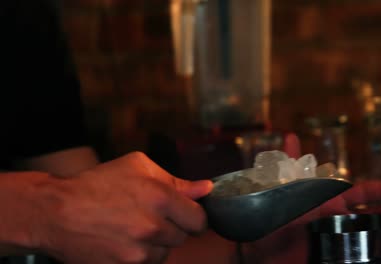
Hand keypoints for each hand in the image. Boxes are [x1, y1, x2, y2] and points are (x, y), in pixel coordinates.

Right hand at [35, 152, 212, 263]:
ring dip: (157, 243)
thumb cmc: (97, 183)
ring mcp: (138, 252)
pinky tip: (125, 241)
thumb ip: (177, 181)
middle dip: (173, 227)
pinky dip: (141, 256)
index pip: (200, 219)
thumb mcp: (138, 167)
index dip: (195, 216)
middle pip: (183, 237)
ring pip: (165, 252)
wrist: (56, 212)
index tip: (187, 214)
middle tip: (151, 217)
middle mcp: (152, 227)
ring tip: (134, 228)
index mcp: (160, 198)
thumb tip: (206, 189)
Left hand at [241, 134, 380, 263]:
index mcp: (330, 201)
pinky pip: (368, 253)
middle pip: (375, 215)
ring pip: (376, 235)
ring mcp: (341, 239)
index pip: (362, 192)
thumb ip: (289, 163)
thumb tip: (290, 135)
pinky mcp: (341, 254)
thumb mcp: (282, 188)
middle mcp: (339, 219)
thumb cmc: (272, 218)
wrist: (262, 251)